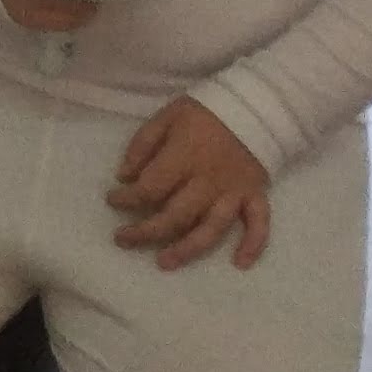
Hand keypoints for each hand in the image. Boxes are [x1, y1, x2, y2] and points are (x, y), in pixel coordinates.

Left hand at [110, 96, 273, 270]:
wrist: (255, 106)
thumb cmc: (204, 112)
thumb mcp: (166, 116)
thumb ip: (143, 145)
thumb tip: (124, 176)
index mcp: (184, 158)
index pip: (150, 187)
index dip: (127, 198)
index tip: (112, 200)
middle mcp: (209, 181)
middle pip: (176, 215)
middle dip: (146, 231)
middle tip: (122, 240)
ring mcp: (235, 191)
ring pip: (212, 228)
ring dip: (188, 249)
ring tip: (164, 263)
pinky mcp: (256, 195)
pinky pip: (259, 224)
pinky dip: (253, 245)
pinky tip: (240, 264)